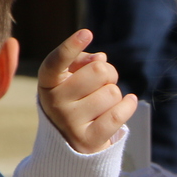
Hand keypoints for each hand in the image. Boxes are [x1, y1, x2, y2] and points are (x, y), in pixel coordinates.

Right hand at [37, 29, 137, 153]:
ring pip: (112, 92)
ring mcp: (69, 122)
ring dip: (115, 95)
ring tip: (104, 103)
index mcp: (48, 83)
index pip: (56, 61)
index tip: (86, 33)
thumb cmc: (76, 101)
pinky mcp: (87, 140)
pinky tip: (128, 103)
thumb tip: (100, 59)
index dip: (71, 46)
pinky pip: (118, 114)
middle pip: (98, 70)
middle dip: (109, 74)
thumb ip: (84, 62)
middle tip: (104, 83)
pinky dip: (128, 106)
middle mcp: (54, 102)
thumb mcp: (73, 79)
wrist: (72, 144)